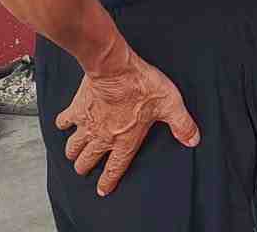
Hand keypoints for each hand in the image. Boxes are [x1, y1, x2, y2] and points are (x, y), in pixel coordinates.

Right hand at [58, 48, 199, 195]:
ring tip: (74, 154)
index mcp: (124, 139)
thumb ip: (182, 124)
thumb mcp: (170, 104)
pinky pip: (63, 122)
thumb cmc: (142, 84)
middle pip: (88, 161)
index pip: (115, 168)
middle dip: (85, 167)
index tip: (102, 190)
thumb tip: (193, 139)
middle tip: (85, 168)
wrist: (114, 67)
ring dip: (73, 152)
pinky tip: (64, 124)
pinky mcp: (76, 109)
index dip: (108, 181)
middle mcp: (102, 136)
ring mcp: (87, 124)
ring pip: (73, 148)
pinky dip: (62, 124)